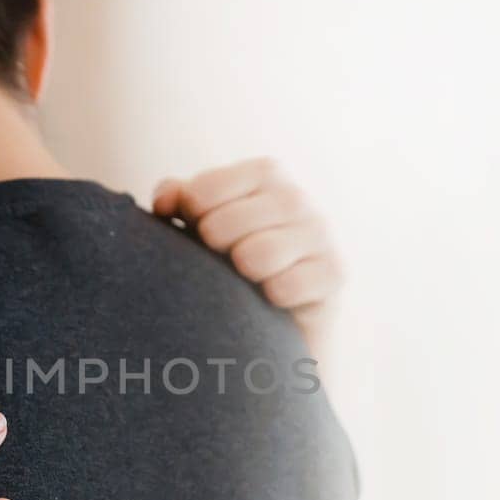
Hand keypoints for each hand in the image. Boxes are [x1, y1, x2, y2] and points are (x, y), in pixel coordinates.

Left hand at [152, 157, 343, 357]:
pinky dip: (275, 294)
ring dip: (244, 269)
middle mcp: (295, 199)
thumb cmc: (229, 265)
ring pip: (264, 252)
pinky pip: (295, 283)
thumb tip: (165, 200)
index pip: (211, 187)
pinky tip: (270, 299)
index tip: (189, 227)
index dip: (190, 212)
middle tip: (214, 258)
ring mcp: (319, 234)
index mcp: (261, 176)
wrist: (274, 323)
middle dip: (215, 242)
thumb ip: (179, 204)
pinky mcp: (334, 273)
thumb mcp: (198, 230)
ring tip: (243, 278)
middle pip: (237, 218)